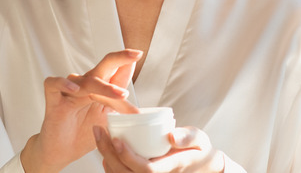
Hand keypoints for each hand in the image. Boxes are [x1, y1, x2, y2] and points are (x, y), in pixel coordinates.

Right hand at [21, 49, 141, 171]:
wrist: (62, 152)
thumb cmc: (84, 133)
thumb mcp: (107, 119)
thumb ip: (120, 107)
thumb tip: (141, 106)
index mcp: (100, 88)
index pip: (114, 70)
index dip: (126, 61)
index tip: (139, 54)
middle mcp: (85, 85)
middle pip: (103, 66)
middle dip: (119, 58)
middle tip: (135, 55)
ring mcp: (68, 91)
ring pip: (86, 80)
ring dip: (104, 86)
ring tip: (121, 94)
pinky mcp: (53, 100)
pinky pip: (54, 83)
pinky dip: (63, 83)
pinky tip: (75, 89)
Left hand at [94, 125, 225, 171]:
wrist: (201, 167)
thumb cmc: (199, 150)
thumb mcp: (199, 139)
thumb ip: (188, 137)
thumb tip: (172, 136)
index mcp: (171, 167)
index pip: (146, 169)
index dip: (128, 157)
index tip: (117, 139)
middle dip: (109, 154)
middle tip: (99, 131)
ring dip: (106, 158)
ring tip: (99, 136)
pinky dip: (111, 166)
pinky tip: (105, 150)